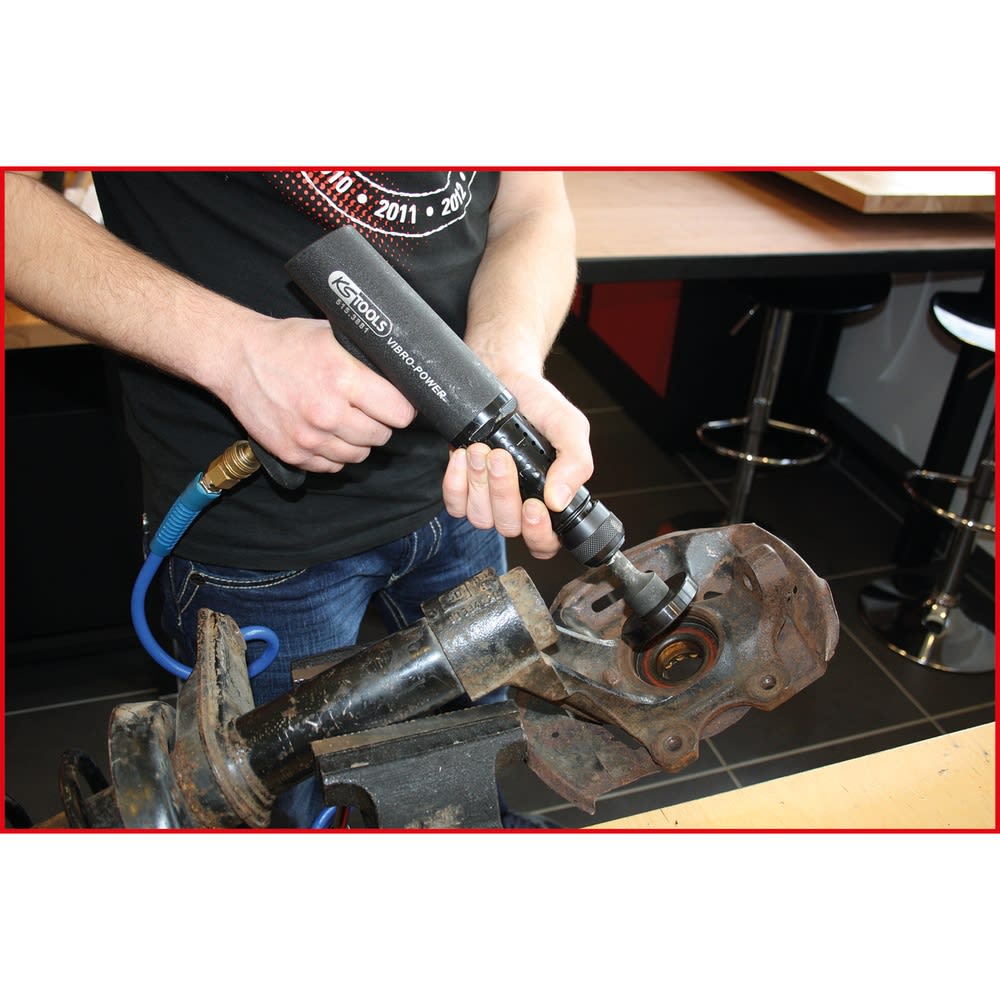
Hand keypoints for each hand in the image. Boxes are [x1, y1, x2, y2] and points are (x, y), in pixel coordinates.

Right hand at [219, 316, 415, 472]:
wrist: (237, 359)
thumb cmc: (286, 344)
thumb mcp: (333, 336)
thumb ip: (366, 358)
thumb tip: (400, 374)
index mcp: (342, 378)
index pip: (399, 412)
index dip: (401, 407)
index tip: (397, 402)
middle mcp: (327, 412)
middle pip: (382, 436)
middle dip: (380, 423)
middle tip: (369, 409)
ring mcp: (310, 437)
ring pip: (359, 455)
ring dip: (358, 441)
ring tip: (346, 419)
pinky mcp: (294, 454)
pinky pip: (332, 466)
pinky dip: (334, 454)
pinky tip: (326, 433)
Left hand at [441, 370, 593, 558]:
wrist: (506, 379)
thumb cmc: (540, 405)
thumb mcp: (570, 427)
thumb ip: (575, 463)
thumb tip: (560, 500)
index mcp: (549, 499)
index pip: (545, 542)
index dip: (538, 534)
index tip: (534, 506)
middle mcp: (518, 505)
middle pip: (508, 527)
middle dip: (502, 492)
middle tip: (501, 457)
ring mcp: (488, 500)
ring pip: (480, 517)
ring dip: (479, 484)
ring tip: (482, 449)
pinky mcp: (462, 488)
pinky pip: (455, 504)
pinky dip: (456, 482)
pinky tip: (463, 456)